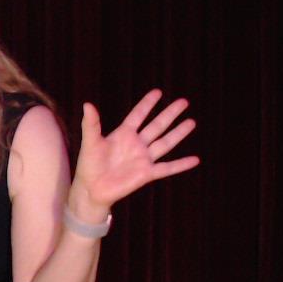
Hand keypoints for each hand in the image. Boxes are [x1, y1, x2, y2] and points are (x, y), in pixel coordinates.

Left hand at [72, 89, 199, 216]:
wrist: (91, 189)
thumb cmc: (89, 165)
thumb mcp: (90, 142)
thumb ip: (91, 124)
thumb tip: (87, 104)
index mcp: (123, 135)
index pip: (138, 115)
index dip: (147, 104)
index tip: (158, 92)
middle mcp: (136, 144)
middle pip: (157, 126)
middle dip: (169, 114)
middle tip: (183, 102)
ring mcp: (143, 159)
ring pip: (165, 143)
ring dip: (178, 133)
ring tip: (191, 122)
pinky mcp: (147, 174)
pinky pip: (167, 168)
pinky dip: (181, 164)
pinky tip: (195, 160)